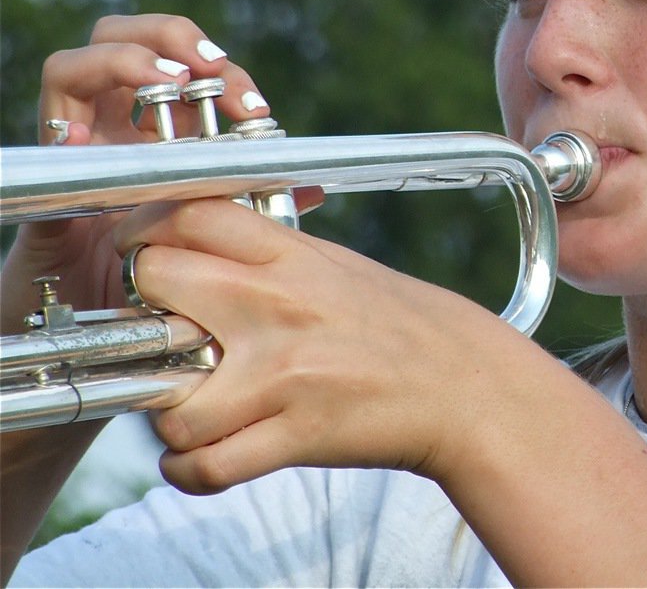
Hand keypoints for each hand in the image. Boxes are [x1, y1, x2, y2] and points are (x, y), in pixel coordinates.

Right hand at [3, 14, 271, 329]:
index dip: (222, 72)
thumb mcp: (210, 240)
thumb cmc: (151, 280)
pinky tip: (90, 135)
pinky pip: (45, 141)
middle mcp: (110, 128)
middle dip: (171, 37)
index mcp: (154, 132)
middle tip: (208, 70)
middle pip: (123, 37)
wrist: (92, 331)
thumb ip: (253, 207)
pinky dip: (64, 125)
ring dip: (124, 60)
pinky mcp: (45, 185)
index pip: (185, 68)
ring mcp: (73, 150)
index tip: (256, 107)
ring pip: (73, 68)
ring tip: (164, 81)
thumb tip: (312, 188)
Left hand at [110, 197, 535, 494]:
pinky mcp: (297, 435)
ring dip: (166, 412)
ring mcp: (285, 373)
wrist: (467, 384)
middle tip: (163, 335)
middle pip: (157, 281)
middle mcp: (279, 305)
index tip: (142, 254)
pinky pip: (205, 465)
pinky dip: (187, 469)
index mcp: (293, 257)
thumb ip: (269, 254)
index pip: (190, 214)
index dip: (146, 230)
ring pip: (168, 396)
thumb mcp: (338, 266)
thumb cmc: (401, 324)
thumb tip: (196, 243)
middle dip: (145, 312)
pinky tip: (199, 457)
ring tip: (189, 411)